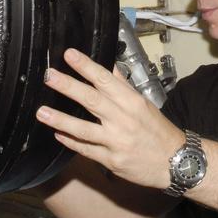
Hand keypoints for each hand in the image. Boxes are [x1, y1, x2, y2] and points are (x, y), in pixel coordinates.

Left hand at [36, 47, 183, 190]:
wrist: (176, 162)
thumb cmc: (159, 130)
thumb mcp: (143, 103)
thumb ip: (122, 85)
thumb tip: (107, 65)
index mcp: (132, 102)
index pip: (105, 79)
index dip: (86, 66)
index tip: (69, 55)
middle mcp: (123, 120)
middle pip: (91, 100)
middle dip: (68, 87)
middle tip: (49, 76)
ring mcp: (116, 142)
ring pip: (84, 129)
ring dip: (61, 119)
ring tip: (41, 112)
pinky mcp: (112, 161)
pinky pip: (86, 150)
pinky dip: (71, 142)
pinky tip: (57, 134)